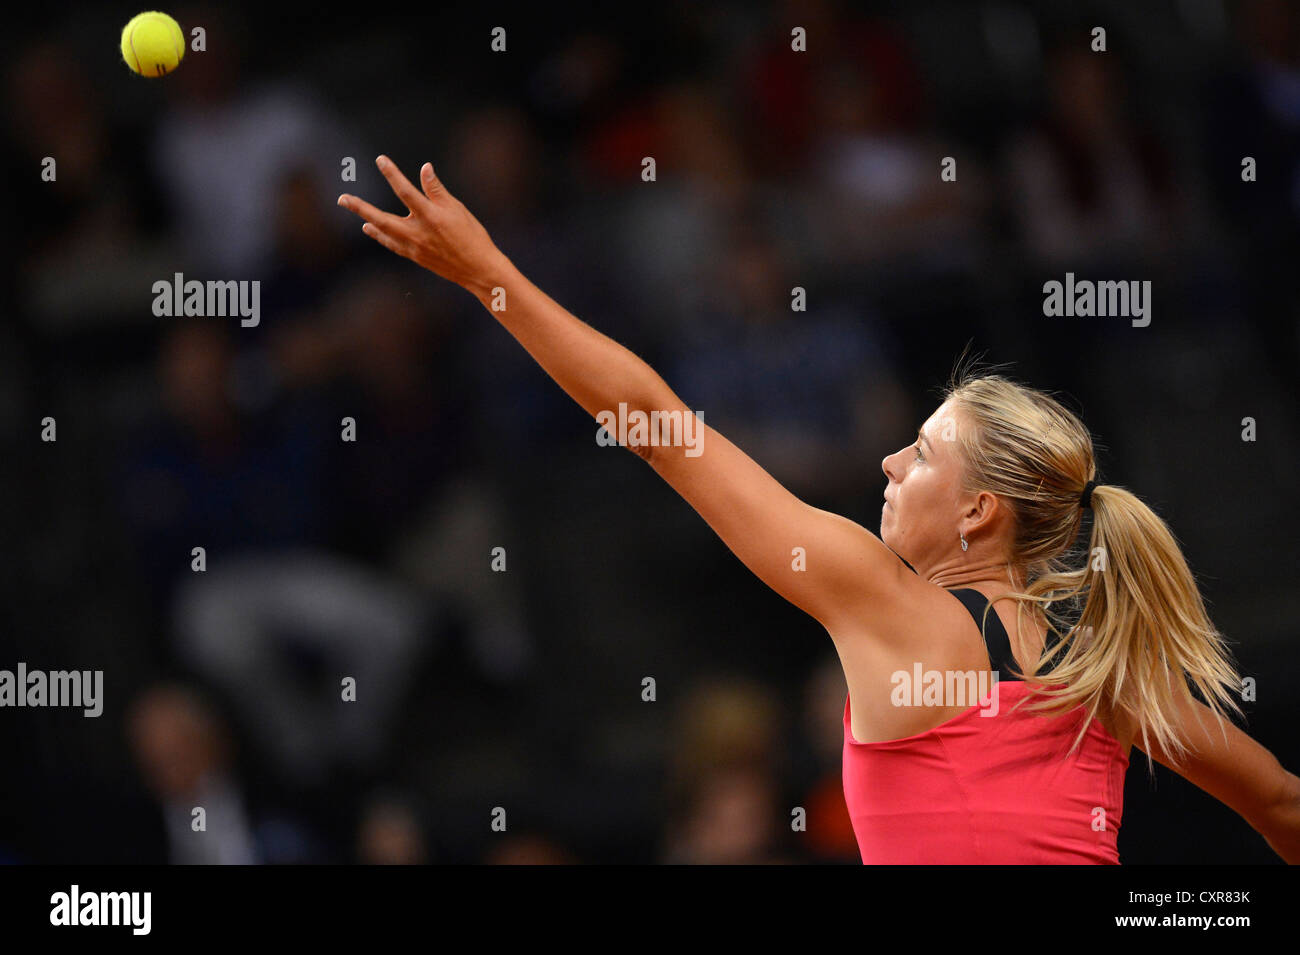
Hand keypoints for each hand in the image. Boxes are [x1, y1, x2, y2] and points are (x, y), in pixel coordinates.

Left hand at [337, 155, 506, 296]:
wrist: (478, 269)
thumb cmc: (472, 236)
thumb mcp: (457, 209)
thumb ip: (436, 189)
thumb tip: (424, 168)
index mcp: (431, 216)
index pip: (405, 191)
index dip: (392, 174)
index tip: (380, 160)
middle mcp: (418, 232)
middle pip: (381, 218)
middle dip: (360, 208)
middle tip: (342, 199)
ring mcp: (414, 247)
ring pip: (383, 233)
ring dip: (367, 221)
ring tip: (356, 214)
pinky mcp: (415, 257)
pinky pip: (392, 245)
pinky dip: (380, 236)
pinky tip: (372, 229)